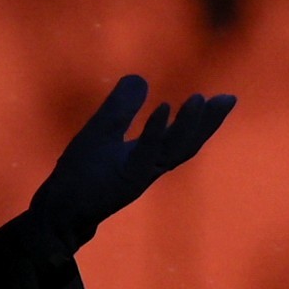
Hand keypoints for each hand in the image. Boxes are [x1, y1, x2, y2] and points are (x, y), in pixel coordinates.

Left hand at [31, 73, 232, 241]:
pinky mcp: (123, 180)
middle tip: (229, 99)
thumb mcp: (102, 130)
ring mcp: (138, 175)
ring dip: (187, 124)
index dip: (204, 118)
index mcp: (148, 156)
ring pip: (171, 149)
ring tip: (200, 99)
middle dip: (209, 122)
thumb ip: (121, 107)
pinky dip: (155, 131)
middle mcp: (149, 167)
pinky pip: (144, 153)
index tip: (225, 98)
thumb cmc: (82, 173)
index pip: (182, 136)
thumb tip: (141, 78)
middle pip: (187, 144)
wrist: (59, 211)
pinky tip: (163, 108)